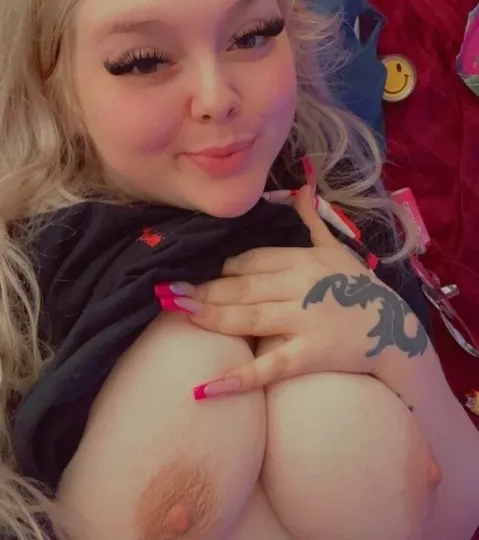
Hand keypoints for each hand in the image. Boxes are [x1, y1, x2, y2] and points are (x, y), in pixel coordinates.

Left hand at [156, 185, 428, 398]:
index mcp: (301, 260)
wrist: (394, 330)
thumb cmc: (359, 287)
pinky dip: (239, 378)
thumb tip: (301, 187)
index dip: (222, 270)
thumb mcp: (337, 248)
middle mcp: (299, 286)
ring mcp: (304, 320)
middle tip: (167, 293)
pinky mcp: (310, 354)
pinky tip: (206, 387)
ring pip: (249, 318)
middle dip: (203, 290)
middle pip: (242, 287)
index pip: (251, 261)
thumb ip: (312, 219)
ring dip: (211, 316)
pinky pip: (270, 366)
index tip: (198, 276)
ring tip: (177, 313)